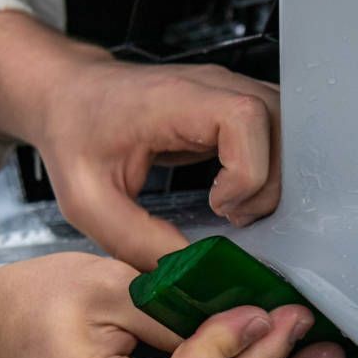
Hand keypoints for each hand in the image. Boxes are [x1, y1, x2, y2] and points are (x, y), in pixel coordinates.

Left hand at [35, 62, 280, 268]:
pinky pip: (274, 136)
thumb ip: (134, 240)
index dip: (246, 172)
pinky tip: (232, 195)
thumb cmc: (74, 135)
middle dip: (268, 184)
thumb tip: (184, 271)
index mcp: (177, 100)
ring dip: (273, 179)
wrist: (67, 98)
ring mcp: (227, 92)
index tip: (217, 205)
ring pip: (290, 130)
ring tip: (231, 208)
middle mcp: (213, 87)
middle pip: (283, 125)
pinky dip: (266, 171)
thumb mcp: (87, 200)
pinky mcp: (230, 107)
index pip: (247, 119)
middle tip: (229, 216)